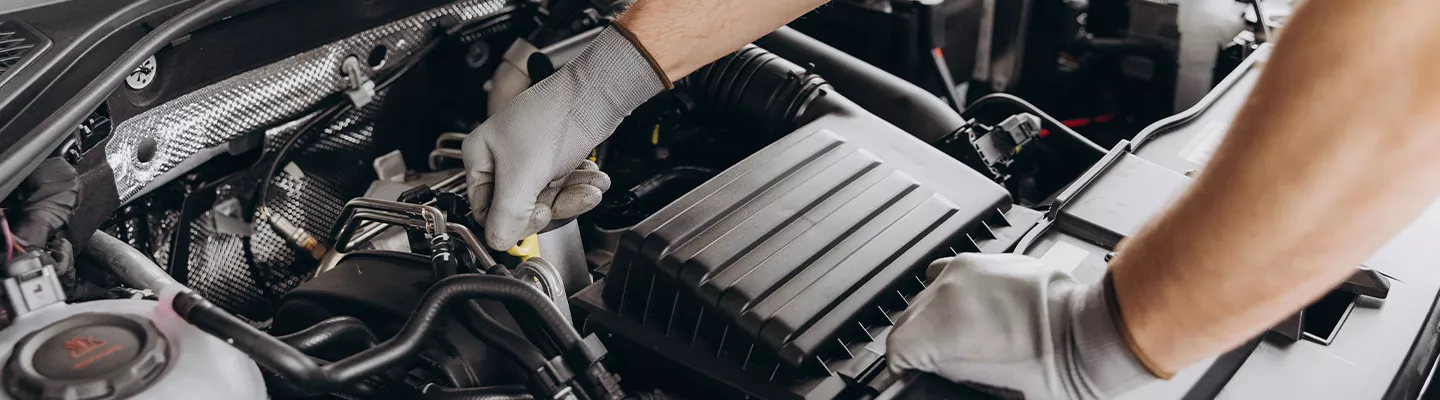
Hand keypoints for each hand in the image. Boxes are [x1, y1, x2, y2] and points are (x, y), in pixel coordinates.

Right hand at [463, 25, 666, 248]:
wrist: (595, 94)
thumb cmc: (553, 117)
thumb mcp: (523, 174)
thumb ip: (507, 214)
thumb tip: (498, 242)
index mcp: (480, 159)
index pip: (486, 211)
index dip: (513, 220)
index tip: (539, 215)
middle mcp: (501, 160)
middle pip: (521, 208)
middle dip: (554, 205)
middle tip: (570, 198)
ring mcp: (528, 160)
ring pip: (547, 199)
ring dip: (573, 196)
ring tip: (590, 186)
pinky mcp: (553, 160)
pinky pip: (563, 188)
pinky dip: (580, 186)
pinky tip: (591, 178)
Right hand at [886, 253, 1155, 398]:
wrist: (1089, 337)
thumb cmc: (1052, 369)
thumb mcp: (987, 387)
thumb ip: (946, 371)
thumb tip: (930, 367)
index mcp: (940, 329)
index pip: (895, 347)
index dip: (905, 367)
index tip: (914, 373)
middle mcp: (946, 293)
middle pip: (906, 320)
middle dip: (920, 343)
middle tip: (942, 363)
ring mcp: (963, 272)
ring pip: (924, 295)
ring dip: (934, 315)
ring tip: (959, 336)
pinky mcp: (983, 260)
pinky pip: (949, 275)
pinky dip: (953, 292)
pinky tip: (971, 310)